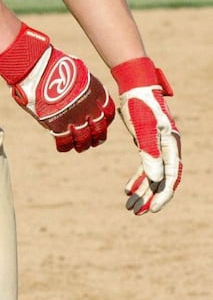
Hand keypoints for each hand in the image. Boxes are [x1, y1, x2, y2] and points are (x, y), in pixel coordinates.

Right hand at [0, 23, 114, 151]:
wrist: (35, 65)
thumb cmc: (50, 62)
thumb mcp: (75, 70)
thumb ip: (80, 85)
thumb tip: (77, 90)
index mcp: (96, 92)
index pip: (108, 113)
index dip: (105, 121)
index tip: (99, 123)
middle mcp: (89, 107)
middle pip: (99, 129)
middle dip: (96, 137)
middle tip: (92, 141)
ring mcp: (74, 117)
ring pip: (84, 139)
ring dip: (82, 144)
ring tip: (78, 146)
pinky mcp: (58, 124)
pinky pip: (65, 142)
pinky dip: (64, 146)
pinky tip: (62, 147)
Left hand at [111, 58, 181, 214]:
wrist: (134, 87)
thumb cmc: (140, 105)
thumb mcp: (143, 129)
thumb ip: (149, 153)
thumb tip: (155, 179)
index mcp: (172, 146)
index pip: (171, 177)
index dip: (162, 195)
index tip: (152, 209)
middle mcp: (168, 148)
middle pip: (161, 179)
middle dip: (149, 197)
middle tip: (136, 212)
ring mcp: (158, 146)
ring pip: (152, 175)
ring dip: (142, 190)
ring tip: (129, 205)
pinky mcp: (147, 144)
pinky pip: (145, 166)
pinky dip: (137, 178)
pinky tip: (127, 188)